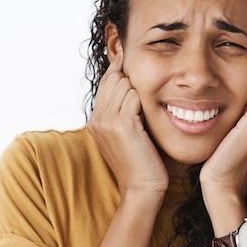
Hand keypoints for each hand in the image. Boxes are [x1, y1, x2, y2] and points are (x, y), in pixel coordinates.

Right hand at [87, 49, 167, 197]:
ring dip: (140, 87)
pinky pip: (133, 95)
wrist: (141, 188)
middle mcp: (96, 119)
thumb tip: (132, 89)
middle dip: (129, 75)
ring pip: (123, 84)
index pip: (105, 83)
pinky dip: (144, 97)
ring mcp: (106, 121)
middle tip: (145, 77)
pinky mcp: (121, 124)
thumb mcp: (126, 136)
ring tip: (151, 98)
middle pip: (112, 79)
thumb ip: (123, 113)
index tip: (130, 58)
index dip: (119, 70)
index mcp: (95, 121)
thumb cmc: (141, 162)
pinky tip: (151, 109)